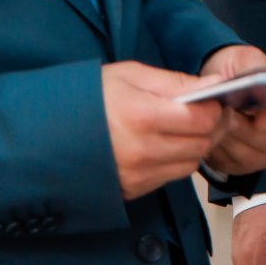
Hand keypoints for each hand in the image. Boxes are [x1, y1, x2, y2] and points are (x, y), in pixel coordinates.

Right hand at [101, 61, 221, 201]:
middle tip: (200, 113)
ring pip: (190, 164)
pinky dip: (174, 161)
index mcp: (142, 115)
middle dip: (209, 127)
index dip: (214, 108)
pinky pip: (170, 177)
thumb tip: (215, 83)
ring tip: (177, 128)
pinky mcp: (134, 189)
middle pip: (202, 144)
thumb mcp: (129, 75)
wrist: (49, 132)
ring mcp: (138, 174)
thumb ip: (175, 81)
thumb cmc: (89, 97)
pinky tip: (160, 145)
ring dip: (193, 146)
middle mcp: (142, 150)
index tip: (210, 100)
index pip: (202, 119)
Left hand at [199, 45, 265, 176]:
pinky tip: (209, 133)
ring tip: (214, 121)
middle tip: (227, 115)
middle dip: (246, 130)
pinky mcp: (243, 165)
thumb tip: (256, 80)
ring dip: (229, 139)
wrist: (216, 86)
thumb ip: (253, 66)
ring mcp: (265, 153)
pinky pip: (231, 164)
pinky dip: (218, 150)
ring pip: (249, 156)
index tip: (260, 119)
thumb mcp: (245, 58)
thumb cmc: (237, 71)